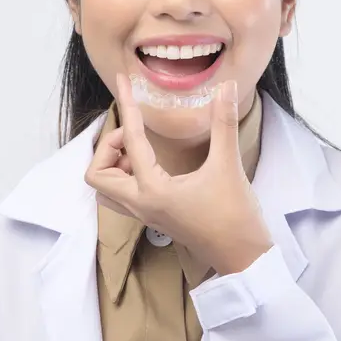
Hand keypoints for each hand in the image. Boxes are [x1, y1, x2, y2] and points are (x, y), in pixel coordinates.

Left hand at [84, 73, 273, 275]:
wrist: (244, 258)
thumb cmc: (236, 216)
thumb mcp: (229, 166)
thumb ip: (224, 123)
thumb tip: (226, 87)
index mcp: (153, 190)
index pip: (130, 141)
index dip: (127, 107)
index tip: (122, 82)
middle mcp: (141, 204)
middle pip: (97, 175)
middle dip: (108, 148)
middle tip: (134, 133)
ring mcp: (145, 215)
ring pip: (105, 190)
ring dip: (112, 166)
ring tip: (139, 150)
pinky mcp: (154, 219)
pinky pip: (121, 197)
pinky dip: (123, 177)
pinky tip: (150, 165)